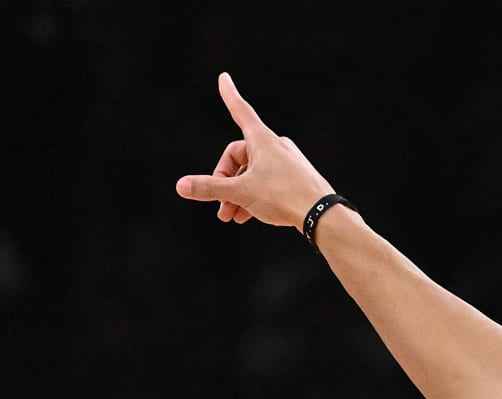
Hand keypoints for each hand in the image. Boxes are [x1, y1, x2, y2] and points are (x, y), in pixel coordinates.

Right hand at [176, 73, 338, 229]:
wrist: (321, 215)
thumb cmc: (283, 196)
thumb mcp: (241, 192)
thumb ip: (210, 188)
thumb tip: (181, 186)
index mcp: (262, 140)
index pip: (240, 111)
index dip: (229, 95)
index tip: (224, 77)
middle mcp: (276, 146)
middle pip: (239, 156)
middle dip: (225, 182)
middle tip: (220, 208)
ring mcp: (288, 162)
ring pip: (253, 174)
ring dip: (238, 194)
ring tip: (230, 217)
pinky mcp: (297, 179)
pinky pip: (268, 183)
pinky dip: (254, 197)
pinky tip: (246, 217)